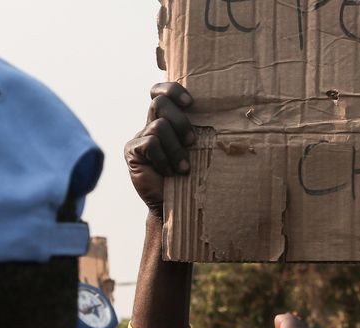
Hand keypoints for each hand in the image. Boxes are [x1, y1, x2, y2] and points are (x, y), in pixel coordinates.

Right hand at [126, 82, 195, 213]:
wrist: (177, 206)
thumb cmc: (193, 177)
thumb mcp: (200, 151)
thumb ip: (201, 132)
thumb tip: (226, 117)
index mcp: (167, 120)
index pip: (161, 92)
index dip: (173, 90)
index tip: (191, 103)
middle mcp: (151, 125)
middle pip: (159, 102)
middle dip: (180, 121)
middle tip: (192, 142)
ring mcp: (140, 138)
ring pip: (159, 126)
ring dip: (176, 149)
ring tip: (184, 168)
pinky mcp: (132, 152)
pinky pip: (150, 144)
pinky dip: (164, 159)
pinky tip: (169, 173)